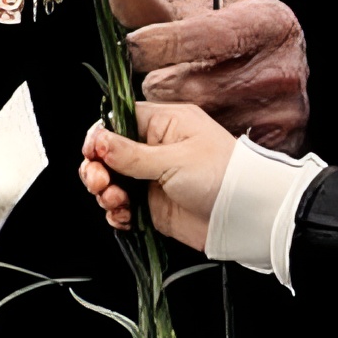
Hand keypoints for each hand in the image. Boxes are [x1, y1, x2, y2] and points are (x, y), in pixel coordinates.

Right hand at [80, 103, 236, 249]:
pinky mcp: (154, 206)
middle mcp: (157, 149)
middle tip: (100, 182)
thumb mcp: (174, 159)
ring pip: (113, 182)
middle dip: (97, 169)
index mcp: (165, 124)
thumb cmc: (223, 176)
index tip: (92, 153)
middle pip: (109, 154)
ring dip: (106, 193)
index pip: (119, 121)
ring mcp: (154, 179)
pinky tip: (125, 216)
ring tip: (117, 201)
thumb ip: (131, 153)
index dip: (100, 137)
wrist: (245, 216)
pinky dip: (117, 213)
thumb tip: (99, 139)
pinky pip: (123, 207)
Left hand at [104, 0, 308, 153]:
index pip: (195, 37)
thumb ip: (150, 1)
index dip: (154, 44)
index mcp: (263, 23)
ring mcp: (280, 111)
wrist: (286, 62)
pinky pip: (214, 150)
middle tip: (166, 77)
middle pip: (187, 89)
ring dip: (176, 117)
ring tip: (187, 100)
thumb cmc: (236, 31)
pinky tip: (205, 126)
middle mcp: (278, 68)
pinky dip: (201, 140)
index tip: (132, 45)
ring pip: (193, 125)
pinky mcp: (280, 143)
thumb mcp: (200, 8)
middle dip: (162, 83)